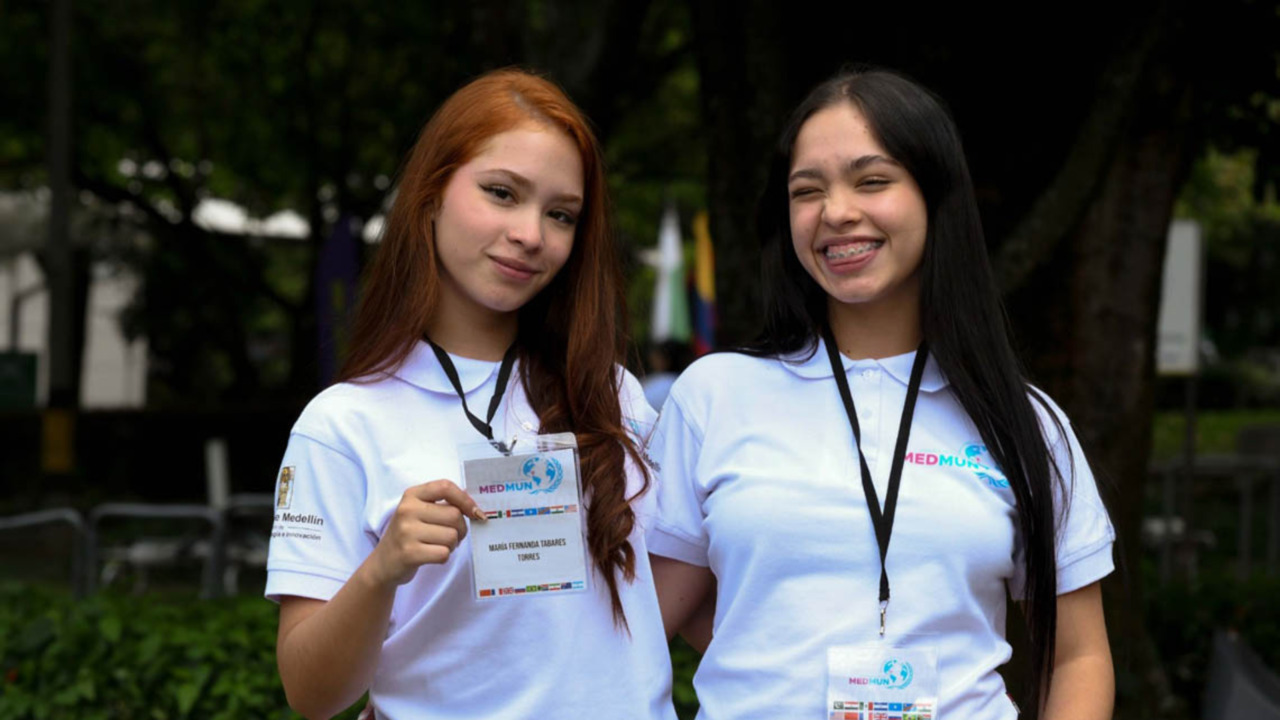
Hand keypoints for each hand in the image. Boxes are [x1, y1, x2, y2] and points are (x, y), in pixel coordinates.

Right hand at [370, 480, 484, 585]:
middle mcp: (407, 510)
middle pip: (454, 515)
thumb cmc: (409, 534)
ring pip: (451, 536)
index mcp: (412, 495)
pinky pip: (443, 553)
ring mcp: (406, 532)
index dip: (466, 499)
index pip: (445, 487)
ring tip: (439, 545)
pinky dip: (444, 556)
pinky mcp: (409, 553)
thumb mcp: (419, 511)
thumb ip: (443, 504)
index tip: (475, 512)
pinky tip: (432, 555)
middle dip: (461, 529)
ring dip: (452, 545)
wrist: (383, 563)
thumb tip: (475, 508)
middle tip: (452, 536)